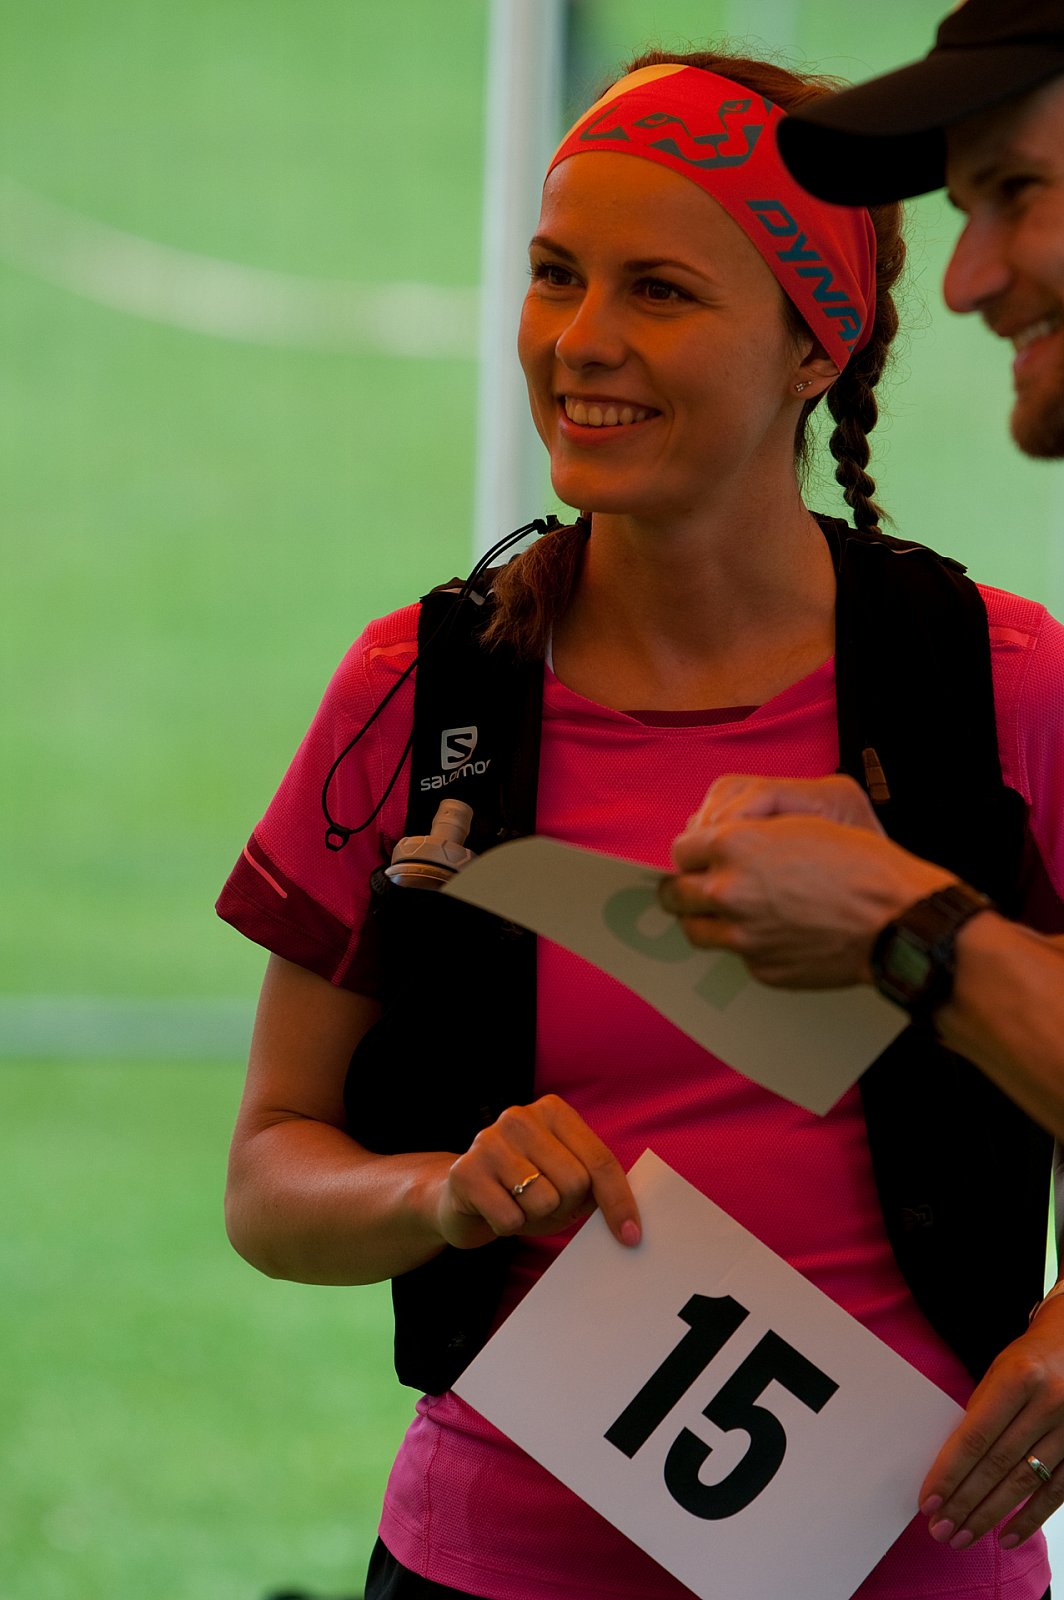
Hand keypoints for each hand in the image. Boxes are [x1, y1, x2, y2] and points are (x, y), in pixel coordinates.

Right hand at [435, 1094, 640, 1252]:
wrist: (461, 1196)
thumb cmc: (524, 1188)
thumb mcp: (565, 1179)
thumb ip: (594, 1186)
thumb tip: (629, 1222)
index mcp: (553, 1111)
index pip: (600, 1160)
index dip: (619, 1201)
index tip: (631, 1235)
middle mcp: (520, 1117)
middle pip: (575, 1182)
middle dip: (565, 1206)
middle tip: (545, 1203)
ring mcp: (489, 1140)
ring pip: (544, 1200)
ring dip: (535, 1216)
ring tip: (519, 1204)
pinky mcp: (466, 1171)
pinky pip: (510, 1218)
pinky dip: (509, 1226)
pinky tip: (495, 1209)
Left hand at [660, 777, 952, 987]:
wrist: (896, 919)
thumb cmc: (858, 864)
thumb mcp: (798, 826)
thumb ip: (747, 835)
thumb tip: (715, 846)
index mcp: (734, 845)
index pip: (681, 850)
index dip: (693, 853)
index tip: (701, 859)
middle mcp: (728, 891)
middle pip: (675, 894)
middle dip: (685, 889)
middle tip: (700, 888)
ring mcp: (742, 935)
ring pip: (695, 931)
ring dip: (706, 921)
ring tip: (729, 915)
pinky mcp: (761, 969)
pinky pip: (737, 956)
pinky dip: (748, 946)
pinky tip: (777, 935)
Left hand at [918, 1296, 1063, 1549]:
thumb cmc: (1030, 1359)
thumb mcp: (1000, 1371)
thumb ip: (981, 1411)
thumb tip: (953, 1463)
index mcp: (1018, 1379)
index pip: (975, 1436)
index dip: (950, 1473)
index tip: (928, 1501)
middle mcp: (1047, 1405)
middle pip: (997, 1464)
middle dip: (965, 1502)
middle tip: (940, 1529)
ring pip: (1024, 1483)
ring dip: (990, 1516)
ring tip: (962, 1536)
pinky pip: (1055, 1494)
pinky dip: (1030, 1519)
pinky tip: (1007, 1537)